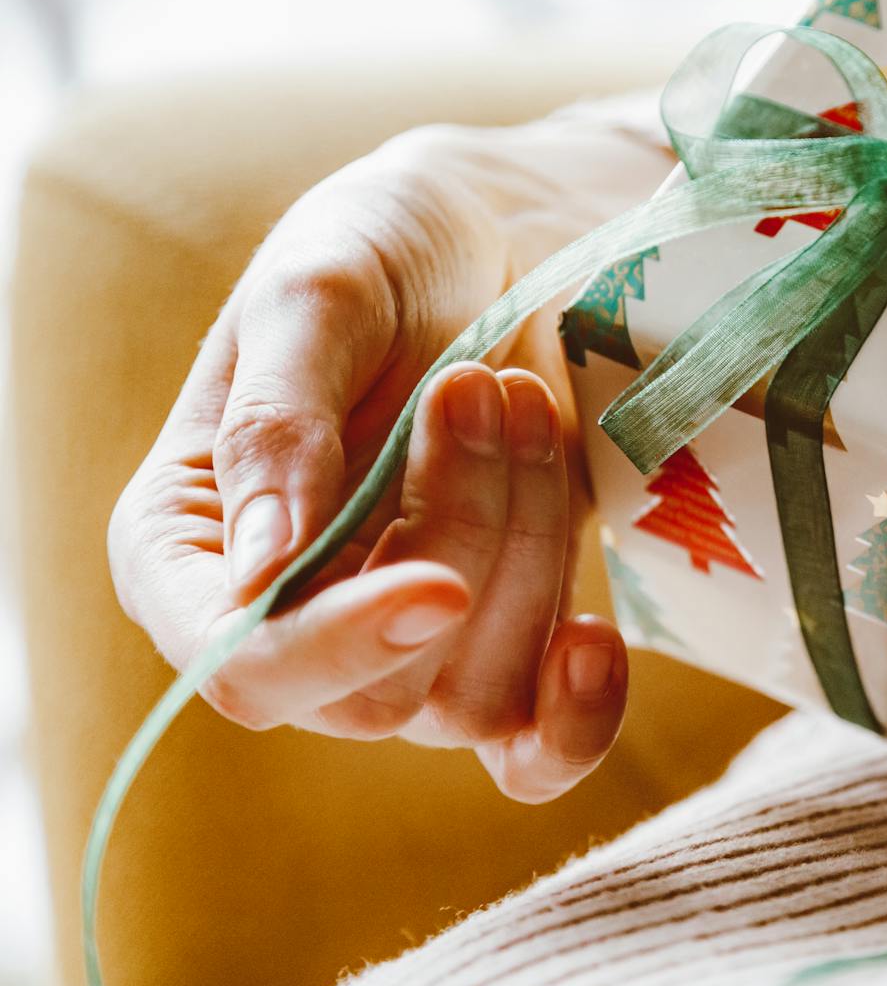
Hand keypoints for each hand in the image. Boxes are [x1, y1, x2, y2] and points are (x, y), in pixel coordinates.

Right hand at [110, 129, 629, 802]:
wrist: (501, 235)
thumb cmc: (380, 248)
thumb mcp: (311, 293)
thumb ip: (275, 420)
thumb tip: (261, 574)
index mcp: (189, 551)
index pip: (240, 669)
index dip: (335, 648)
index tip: (439, 581)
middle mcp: (291, 620)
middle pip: (375, 691)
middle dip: (459, 535)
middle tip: (483, 383)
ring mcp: (403, 641)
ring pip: (473, 694)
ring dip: (526, 551)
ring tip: (525, 401)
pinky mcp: (505, 634)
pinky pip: (534, 750)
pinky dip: (576, 718)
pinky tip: (598, 639)